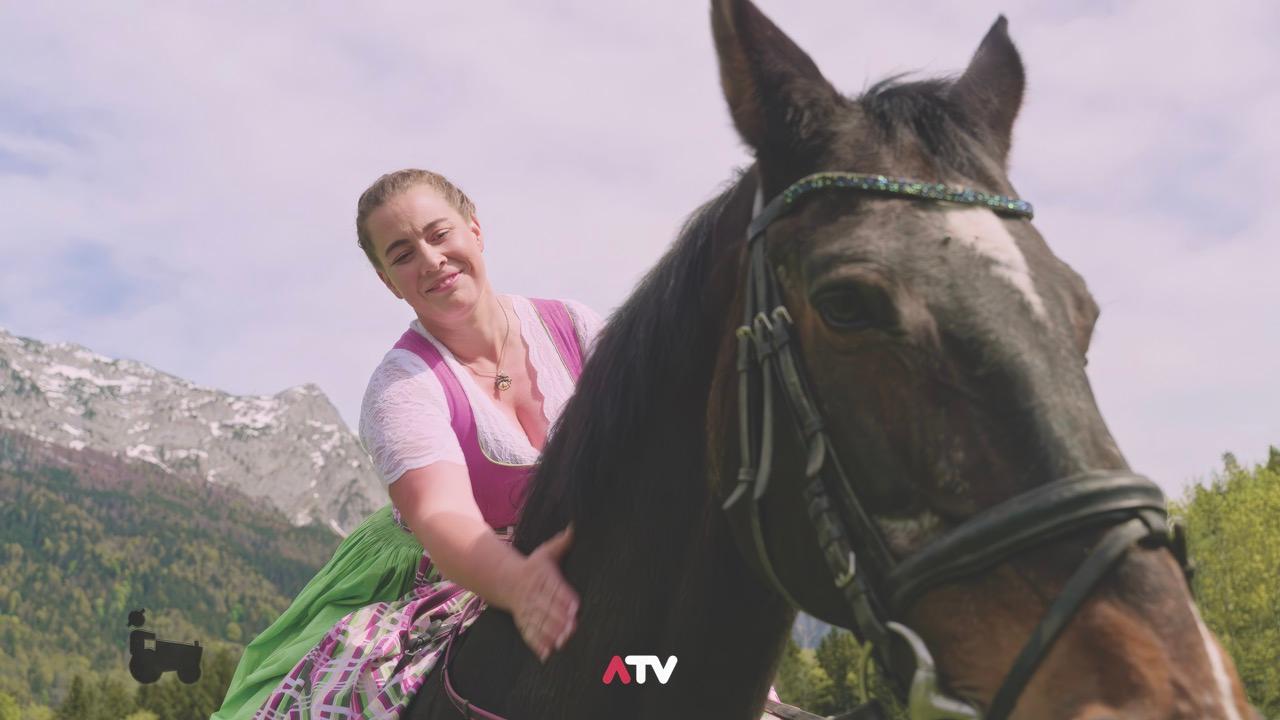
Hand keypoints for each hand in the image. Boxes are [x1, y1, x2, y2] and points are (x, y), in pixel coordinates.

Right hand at [510, 525, 578, 661]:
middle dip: (560, 621)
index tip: (576, 607)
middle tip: (572, 631)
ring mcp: (527, 609)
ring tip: (562, 644)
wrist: (505, 579)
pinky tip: (547, 655)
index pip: (556, 588)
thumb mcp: (546, 551)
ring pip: (540, 623)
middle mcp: (535, 595)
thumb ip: (563, 542)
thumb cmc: (534, 565)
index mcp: (543, 577)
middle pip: (548, 609)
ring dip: (550, 635)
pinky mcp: (523, 621)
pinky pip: (529, 633)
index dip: (565, 598)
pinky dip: (537, 645)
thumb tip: (576, 526)